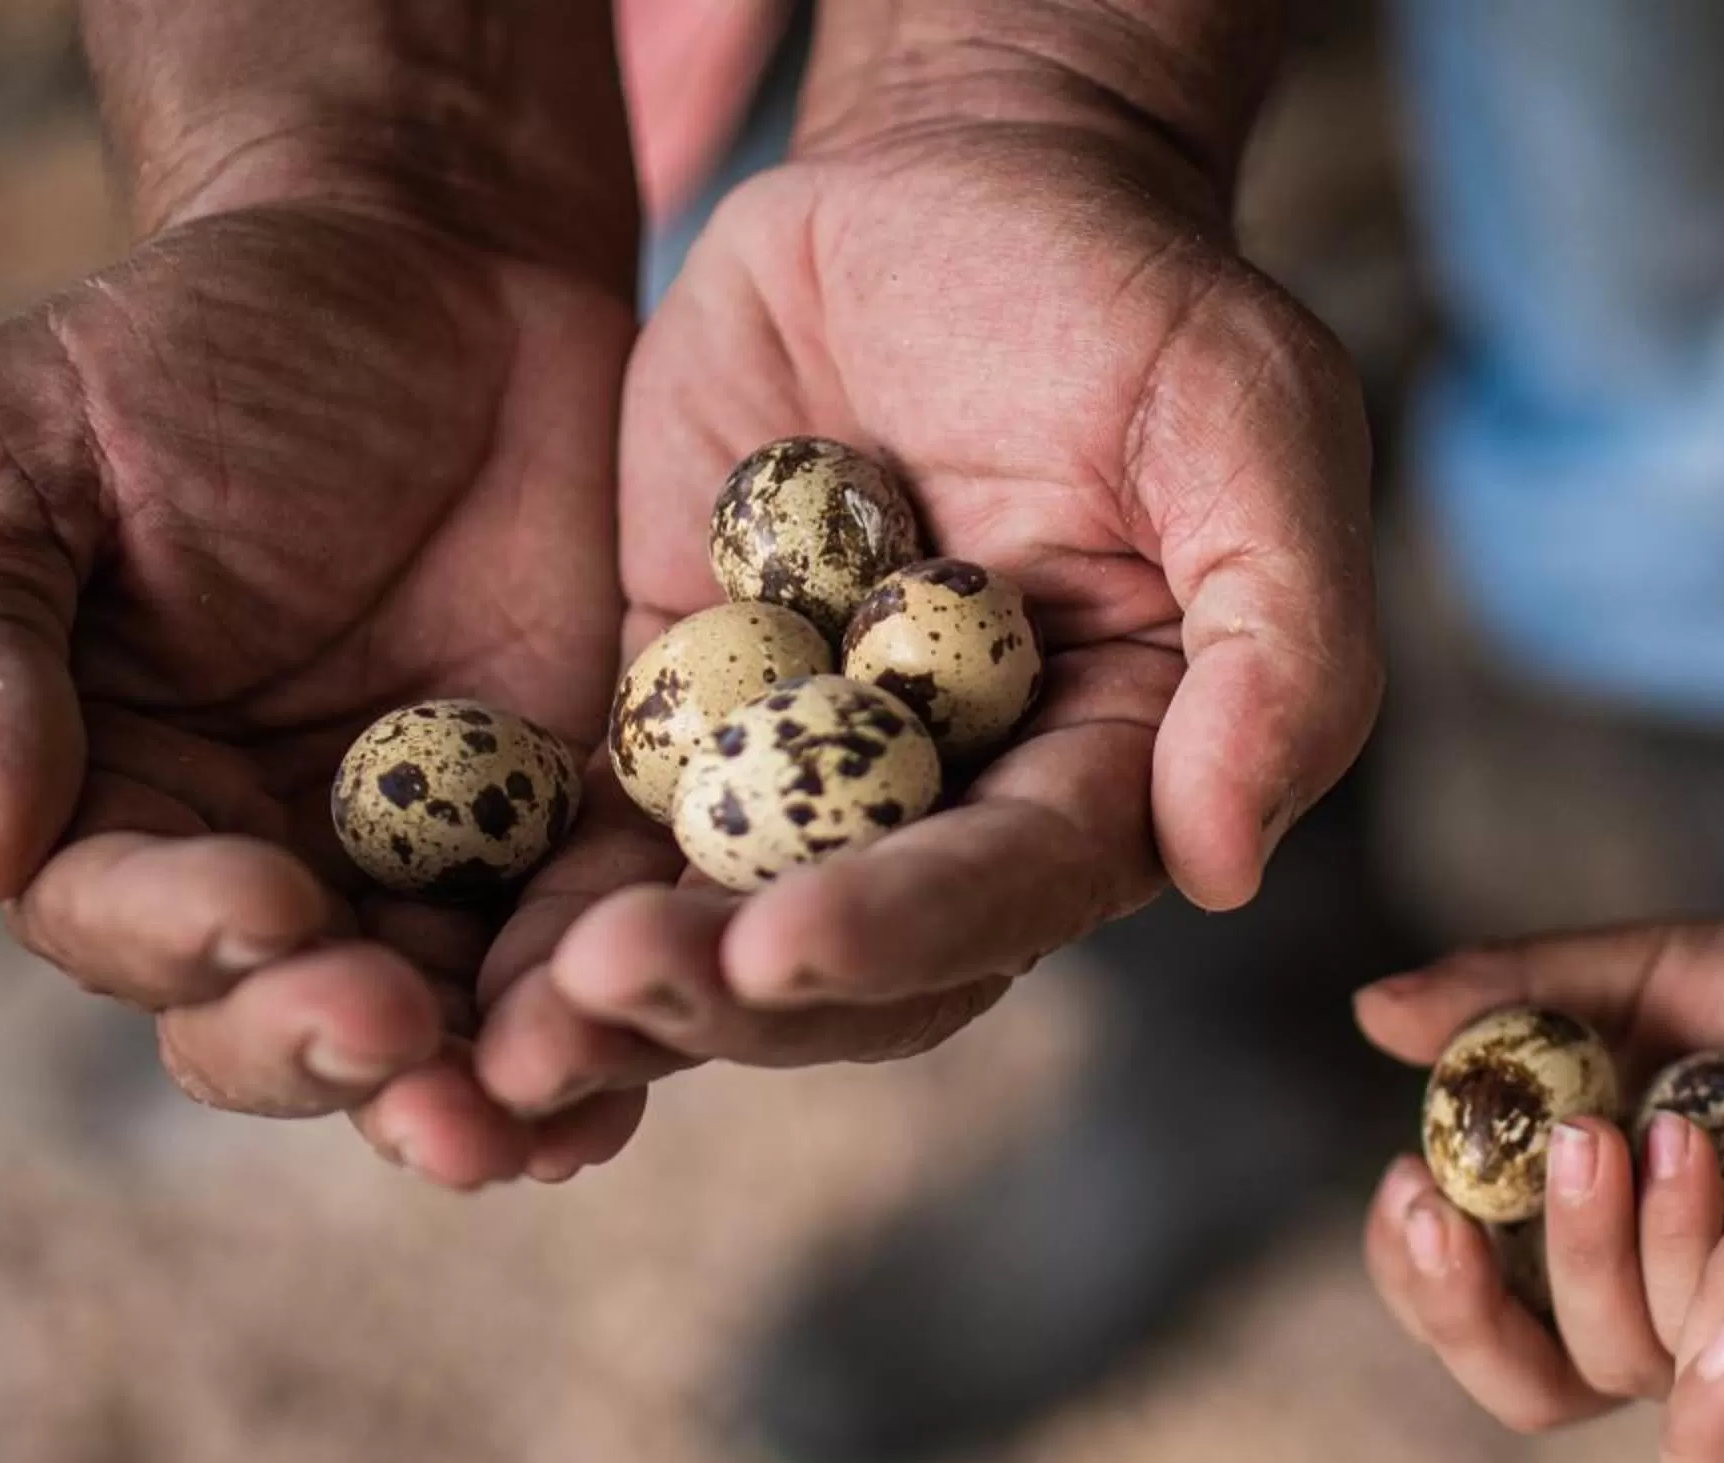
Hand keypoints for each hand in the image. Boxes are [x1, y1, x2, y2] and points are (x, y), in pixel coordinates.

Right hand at [0, 200, 644, 1186]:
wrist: (433, 267)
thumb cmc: (195, 343)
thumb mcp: (17, 442)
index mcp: (117, 796)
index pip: (126, 919)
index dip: (189, 937)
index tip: (265, 911)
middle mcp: (271, 863)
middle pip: (287, 1019)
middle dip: (341, 1047)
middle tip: (402, 1032)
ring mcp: (439, 861)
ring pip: (455, 1025)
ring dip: (492, 1082)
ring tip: (533, 1115)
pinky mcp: (582, 826)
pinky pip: (601, 942)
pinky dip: (622, 1007)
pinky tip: (652, 1056)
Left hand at [477, 108, 1380, 1116]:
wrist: (954, 186)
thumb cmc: (1129, 297)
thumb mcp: (1249, 426)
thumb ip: (1281, 643)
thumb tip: (1219, 865)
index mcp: (1106, 774)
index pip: (1012, 887)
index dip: (904, 929)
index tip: (785, 946)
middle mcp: (956, 810)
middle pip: (849, 960)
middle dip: (727, 995)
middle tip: (605, 990)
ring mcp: (805, 772)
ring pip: (710, 928)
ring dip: (614, 987)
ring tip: (503, 1016)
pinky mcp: (674, 716)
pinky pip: (602, 830)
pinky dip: (529, 904)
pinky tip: (442, 949)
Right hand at [1358, 904, 1723, 1429]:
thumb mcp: (1633, 975)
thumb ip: (1508, 997)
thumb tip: (1370, 1011)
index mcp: (1556, 1237)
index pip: (1449, 1302)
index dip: (1419, 1274)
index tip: (1415, 1191)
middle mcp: (1629, 1311)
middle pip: (1525, 1382)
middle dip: (1500, 1299)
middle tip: (1542, 1170)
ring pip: (1640, 1360)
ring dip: (1648, 1248)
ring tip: (1684, 1132)